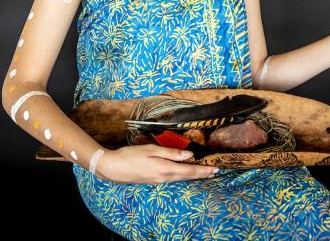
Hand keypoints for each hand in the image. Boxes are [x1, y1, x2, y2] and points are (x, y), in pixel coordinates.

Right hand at [96, 144, 218, 183]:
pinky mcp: (154, 180)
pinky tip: (185, 173)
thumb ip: (171, 152)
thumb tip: (188, 154)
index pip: (189, 170)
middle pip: (187, 176)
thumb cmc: (131, 155)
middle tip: (215, 172)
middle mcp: (164, 177)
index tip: (215, 169)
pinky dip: (183, 176)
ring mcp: (158, 181)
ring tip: (204, 173)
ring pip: (181, 178)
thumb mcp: (151, 150)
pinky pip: (173, 179)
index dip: (203, 170)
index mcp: (165, 169)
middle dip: (202, 174)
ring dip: (193, 175)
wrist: (113, 168)